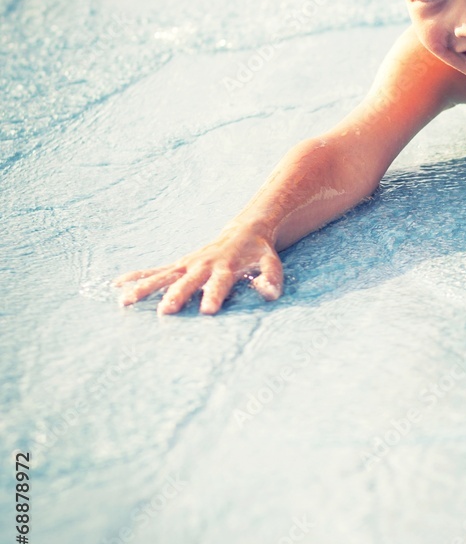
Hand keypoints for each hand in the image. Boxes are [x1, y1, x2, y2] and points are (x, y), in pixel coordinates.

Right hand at [113, 226, 283, 315]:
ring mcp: (188, 264)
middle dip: (176, 296)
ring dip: (145, 288)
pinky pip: (155, 270)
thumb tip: (268, 293)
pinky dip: (137, 275)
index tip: (207, 311)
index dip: (214, 295)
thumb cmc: (258, 253)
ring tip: (125, 302)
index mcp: (226, 267)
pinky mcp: (179, 264)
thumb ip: (271, 278)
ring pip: (163, 276)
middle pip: (187, 282)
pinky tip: (117, 284)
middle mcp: (203, 266)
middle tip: (165, 312)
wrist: (244, 232)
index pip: (220, 283)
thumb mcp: (270, 263)